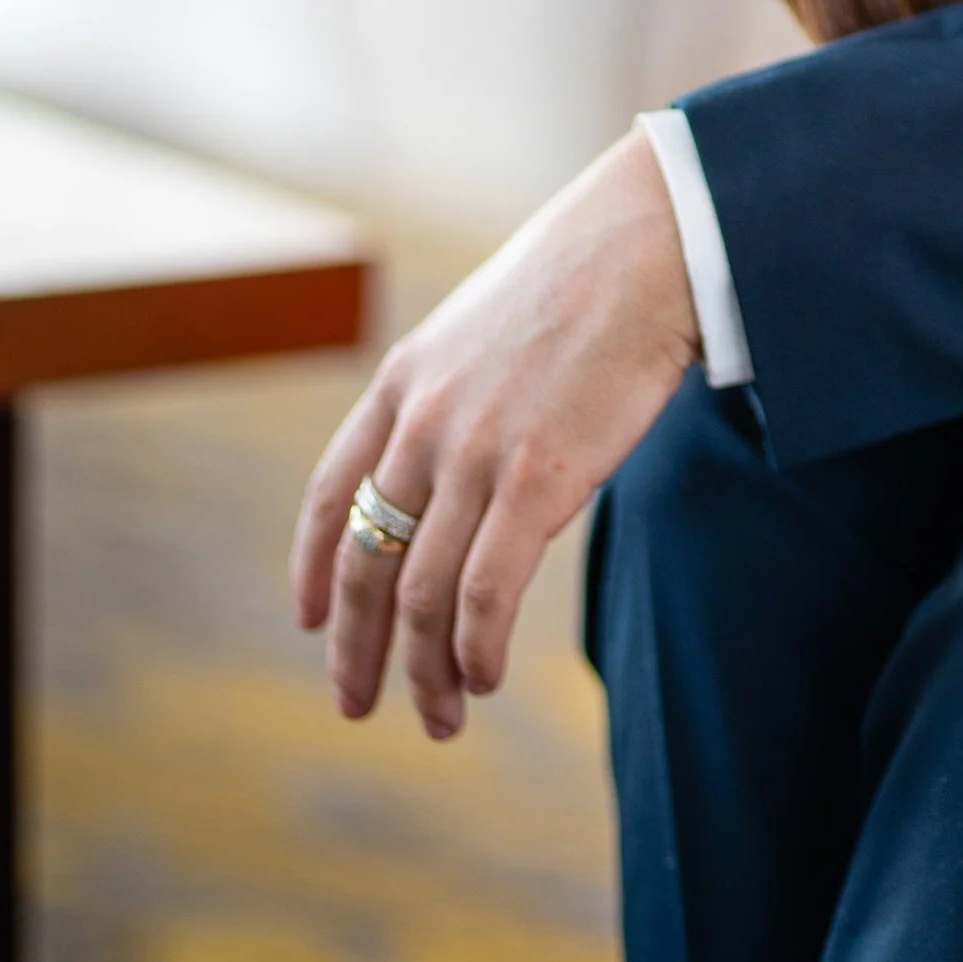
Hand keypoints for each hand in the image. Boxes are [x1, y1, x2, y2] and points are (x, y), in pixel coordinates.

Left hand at [291, 131, 699, 739]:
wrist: (651, 244)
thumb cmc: (590, 277)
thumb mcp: (490, 325)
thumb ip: (462, 390)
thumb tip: (465, 452)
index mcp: (404, 380)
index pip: (333, 494)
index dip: (314, 568)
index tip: (310, 621)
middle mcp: (423, 422)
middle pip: (367, 562)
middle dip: (357, 648)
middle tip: (358, 706)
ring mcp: (475, 453)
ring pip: (422, 595)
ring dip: (424, 672)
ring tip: (441, 718)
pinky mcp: (538, 480)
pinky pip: (485, 593)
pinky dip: (477, 650)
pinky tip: (486, 677)